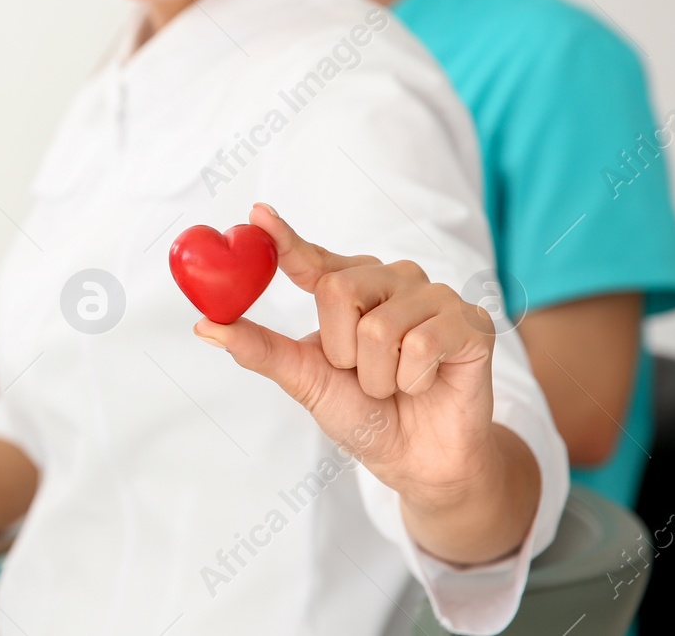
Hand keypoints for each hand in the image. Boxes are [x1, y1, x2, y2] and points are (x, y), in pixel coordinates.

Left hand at [195, 203, 538, 563]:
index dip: (283, 237)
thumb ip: (260, 349)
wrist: (417, 459)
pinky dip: (411, 379)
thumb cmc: (363, 414)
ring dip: (376, 374)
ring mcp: (432, 296)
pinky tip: (424, 384)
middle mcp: (390, 280)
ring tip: (394, 383)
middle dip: (340, 351)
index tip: (256, 214)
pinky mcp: (469, 322)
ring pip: (378, 325)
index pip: (310, 258)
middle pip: (337, 290)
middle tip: (360, 373)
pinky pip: (421, 343)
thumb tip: (205, 325)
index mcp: (348, 286)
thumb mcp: (305, 380)